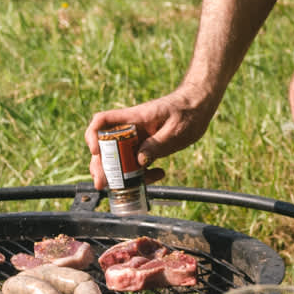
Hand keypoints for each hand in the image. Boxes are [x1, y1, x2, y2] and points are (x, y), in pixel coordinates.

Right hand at [84, 92, 215, 186]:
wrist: (199, 107)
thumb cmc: (188, 111)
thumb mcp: (176, 129)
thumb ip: (158, 144)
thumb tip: (139, 162)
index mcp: (135, 117)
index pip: (103, 121)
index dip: (93, 135)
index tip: (96, 153)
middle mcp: (132, 128)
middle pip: (106, 145)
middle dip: (101, 165)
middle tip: (103, 183)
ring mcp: (138, 139)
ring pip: (119, 157)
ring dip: (118, 174)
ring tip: (126, 187)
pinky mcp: (147, 148)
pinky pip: (137, 163)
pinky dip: (141, 173)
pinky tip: (157, 175)